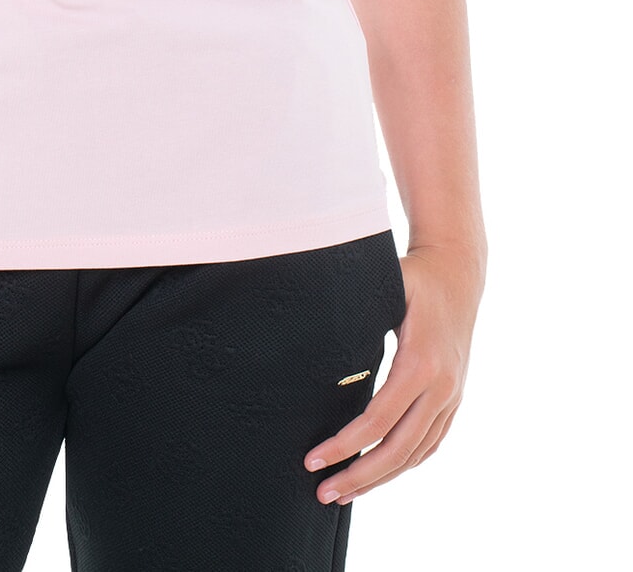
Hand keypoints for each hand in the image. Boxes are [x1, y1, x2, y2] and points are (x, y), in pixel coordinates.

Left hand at [303, 242, 484, 505]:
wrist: (458, 272)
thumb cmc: (412, 277)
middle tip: (323, 494)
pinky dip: (405, 463)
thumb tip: (307, 334)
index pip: (378, 419)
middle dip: (360, 476)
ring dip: (381, 478)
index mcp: (421, 362)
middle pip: (398, 449)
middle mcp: (442, 386)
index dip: (345, 445)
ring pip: (416, 453)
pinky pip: (430, 443)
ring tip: (344, 492)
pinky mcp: (454, 398)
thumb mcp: (383, 287)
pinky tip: (380, 474)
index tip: (313, 460)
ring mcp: (452, 395)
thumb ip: (353, 313)